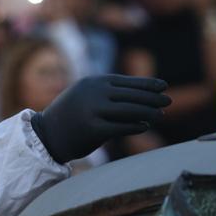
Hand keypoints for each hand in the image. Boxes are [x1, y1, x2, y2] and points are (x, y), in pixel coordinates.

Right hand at [30, 75, 170, 163]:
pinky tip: (146, 125)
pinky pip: (121, 127)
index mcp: (93, 82)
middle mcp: (94, 93)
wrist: (47, 134)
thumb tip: (139, 94)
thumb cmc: (70, 115)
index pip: (127, 81)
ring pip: (129, 110)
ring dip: (148, 112)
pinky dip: (135, 126)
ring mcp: (93, 111)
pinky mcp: (93, 130)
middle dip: (152, 97)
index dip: (147, 83)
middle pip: (131, 95)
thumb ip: (107, 92)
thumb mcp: (86, 95)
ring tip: (161, 114)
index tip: (163, 85)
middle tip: (168, 100)